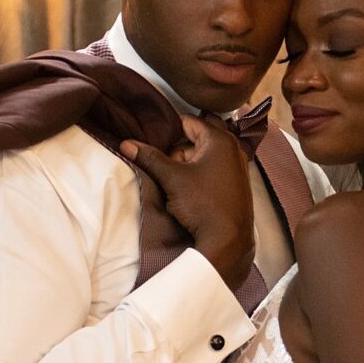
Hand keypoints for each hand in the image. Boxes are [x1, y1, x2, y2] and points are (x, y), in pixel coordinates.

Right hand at [120, 115, 254, 290]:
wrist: (228, 240)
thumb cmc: (203, 204)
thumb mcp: (172, 178)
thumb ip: (150, 158)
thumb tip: (126, 144)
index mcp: (220, 140)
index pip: (188, 122)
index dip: (167, 131)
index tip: (152, 142)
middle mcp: (233, 149)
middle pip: (194, 140)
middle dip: (176, 154)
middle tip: (165, 170)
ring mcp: (237, 168)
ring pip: (202, 158)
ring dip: (185, 168)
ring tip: (176, 186)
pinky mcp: (236, 184)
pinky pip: (211, 172)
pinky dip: (198, 178)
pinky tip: (189, 194)